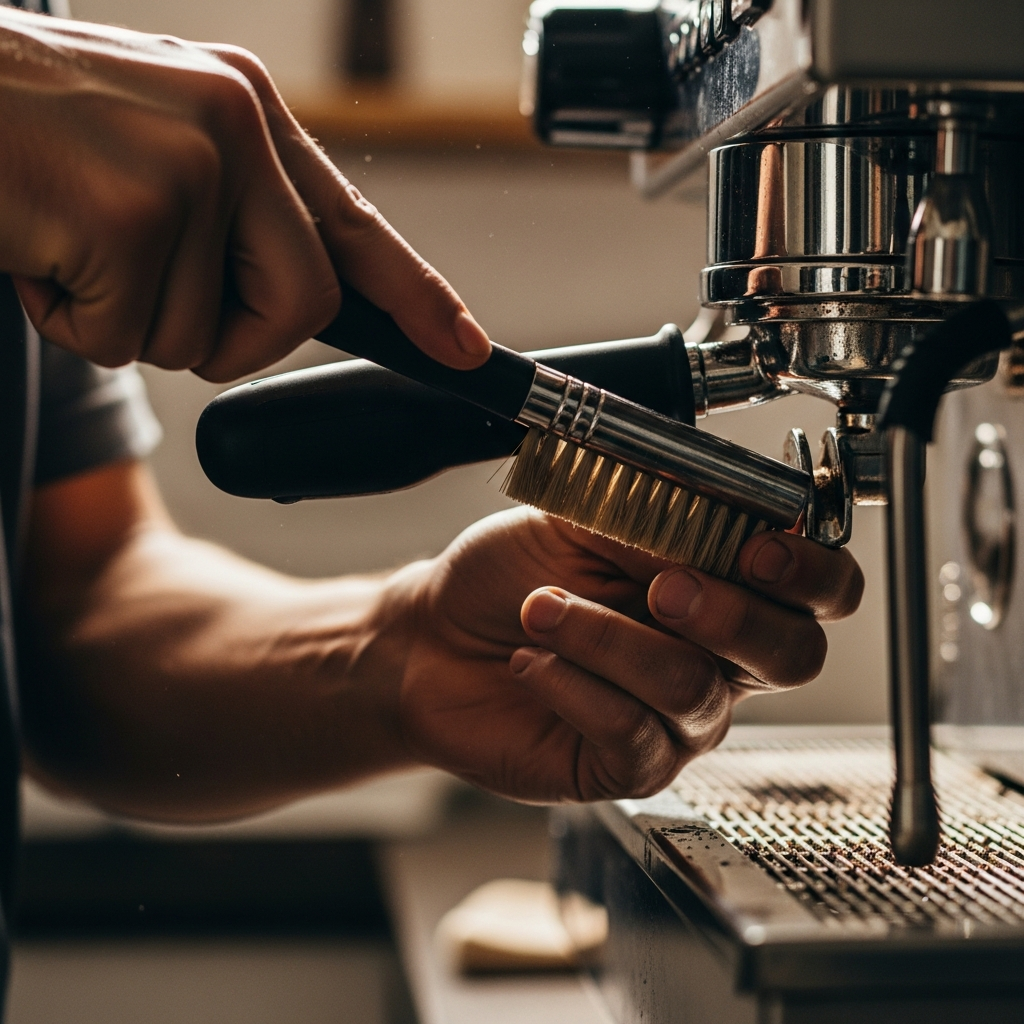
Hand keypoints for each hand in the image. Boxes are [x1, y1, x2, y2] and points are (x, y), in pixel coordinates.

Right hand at [0, 11, 488, 380]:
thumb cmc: (25, 138)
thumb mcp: (151, 152)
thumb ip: (234, 217)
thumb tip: (293, 298)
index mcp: (248, 112)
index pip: (357, 224)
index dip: (419, 297)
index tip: (466, 349)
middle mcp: (235, 126)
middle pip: (305, 307)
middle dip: (231, 336)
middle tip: (146, 291)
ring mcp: (188, 165)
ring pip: (206, 337)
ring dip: (129, 323)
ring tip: (68, 248)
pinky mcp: (133, 211)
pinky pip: (133, 340)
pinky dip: (75, 326)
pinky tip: (38, 256)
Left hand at [394, 510, 863, 802]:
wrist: (434, 639)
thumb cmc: (508, 574)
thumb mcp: (576, 516)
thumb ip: (652, 515)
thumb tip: (710, 521)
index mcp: (720, 585)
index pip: (818, 590)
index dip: (809, 572)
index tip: (757, 546)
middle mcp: (715, 658)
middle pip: (792, 655)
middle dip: (731, 615)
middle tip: (663, 588)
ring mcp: (678, 719)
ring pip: (693, 689)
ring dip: (610, 640)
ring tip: (542, 608)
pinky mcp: (629, 765)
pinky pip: (633, 735)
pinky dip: (574, 687)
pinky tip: (533, 661)